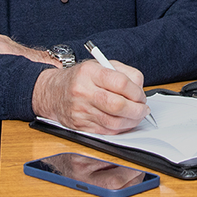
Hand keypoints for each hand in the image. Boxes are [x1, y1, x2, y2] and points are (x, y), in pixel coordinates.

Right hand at [32, 59, 149, 133]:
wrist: (53, 92)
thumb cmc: (81, 78)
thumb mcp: (101, 65)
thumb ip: (124, 73)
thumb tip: (140, 89)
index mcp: (90, 72)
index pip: (120, 83)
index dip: (136, 92)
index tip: (141, 96)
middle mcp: (83, 91)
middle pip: (117, 105)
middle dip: (136, 110)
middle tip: (143, 109)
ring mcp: (80, 110)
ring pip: (113, 122)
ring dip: (131, 121)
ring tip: (137, 116)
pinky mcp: (79, 126)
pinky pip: (106, 131)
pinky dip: (119, 128)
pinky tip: (124, 122)